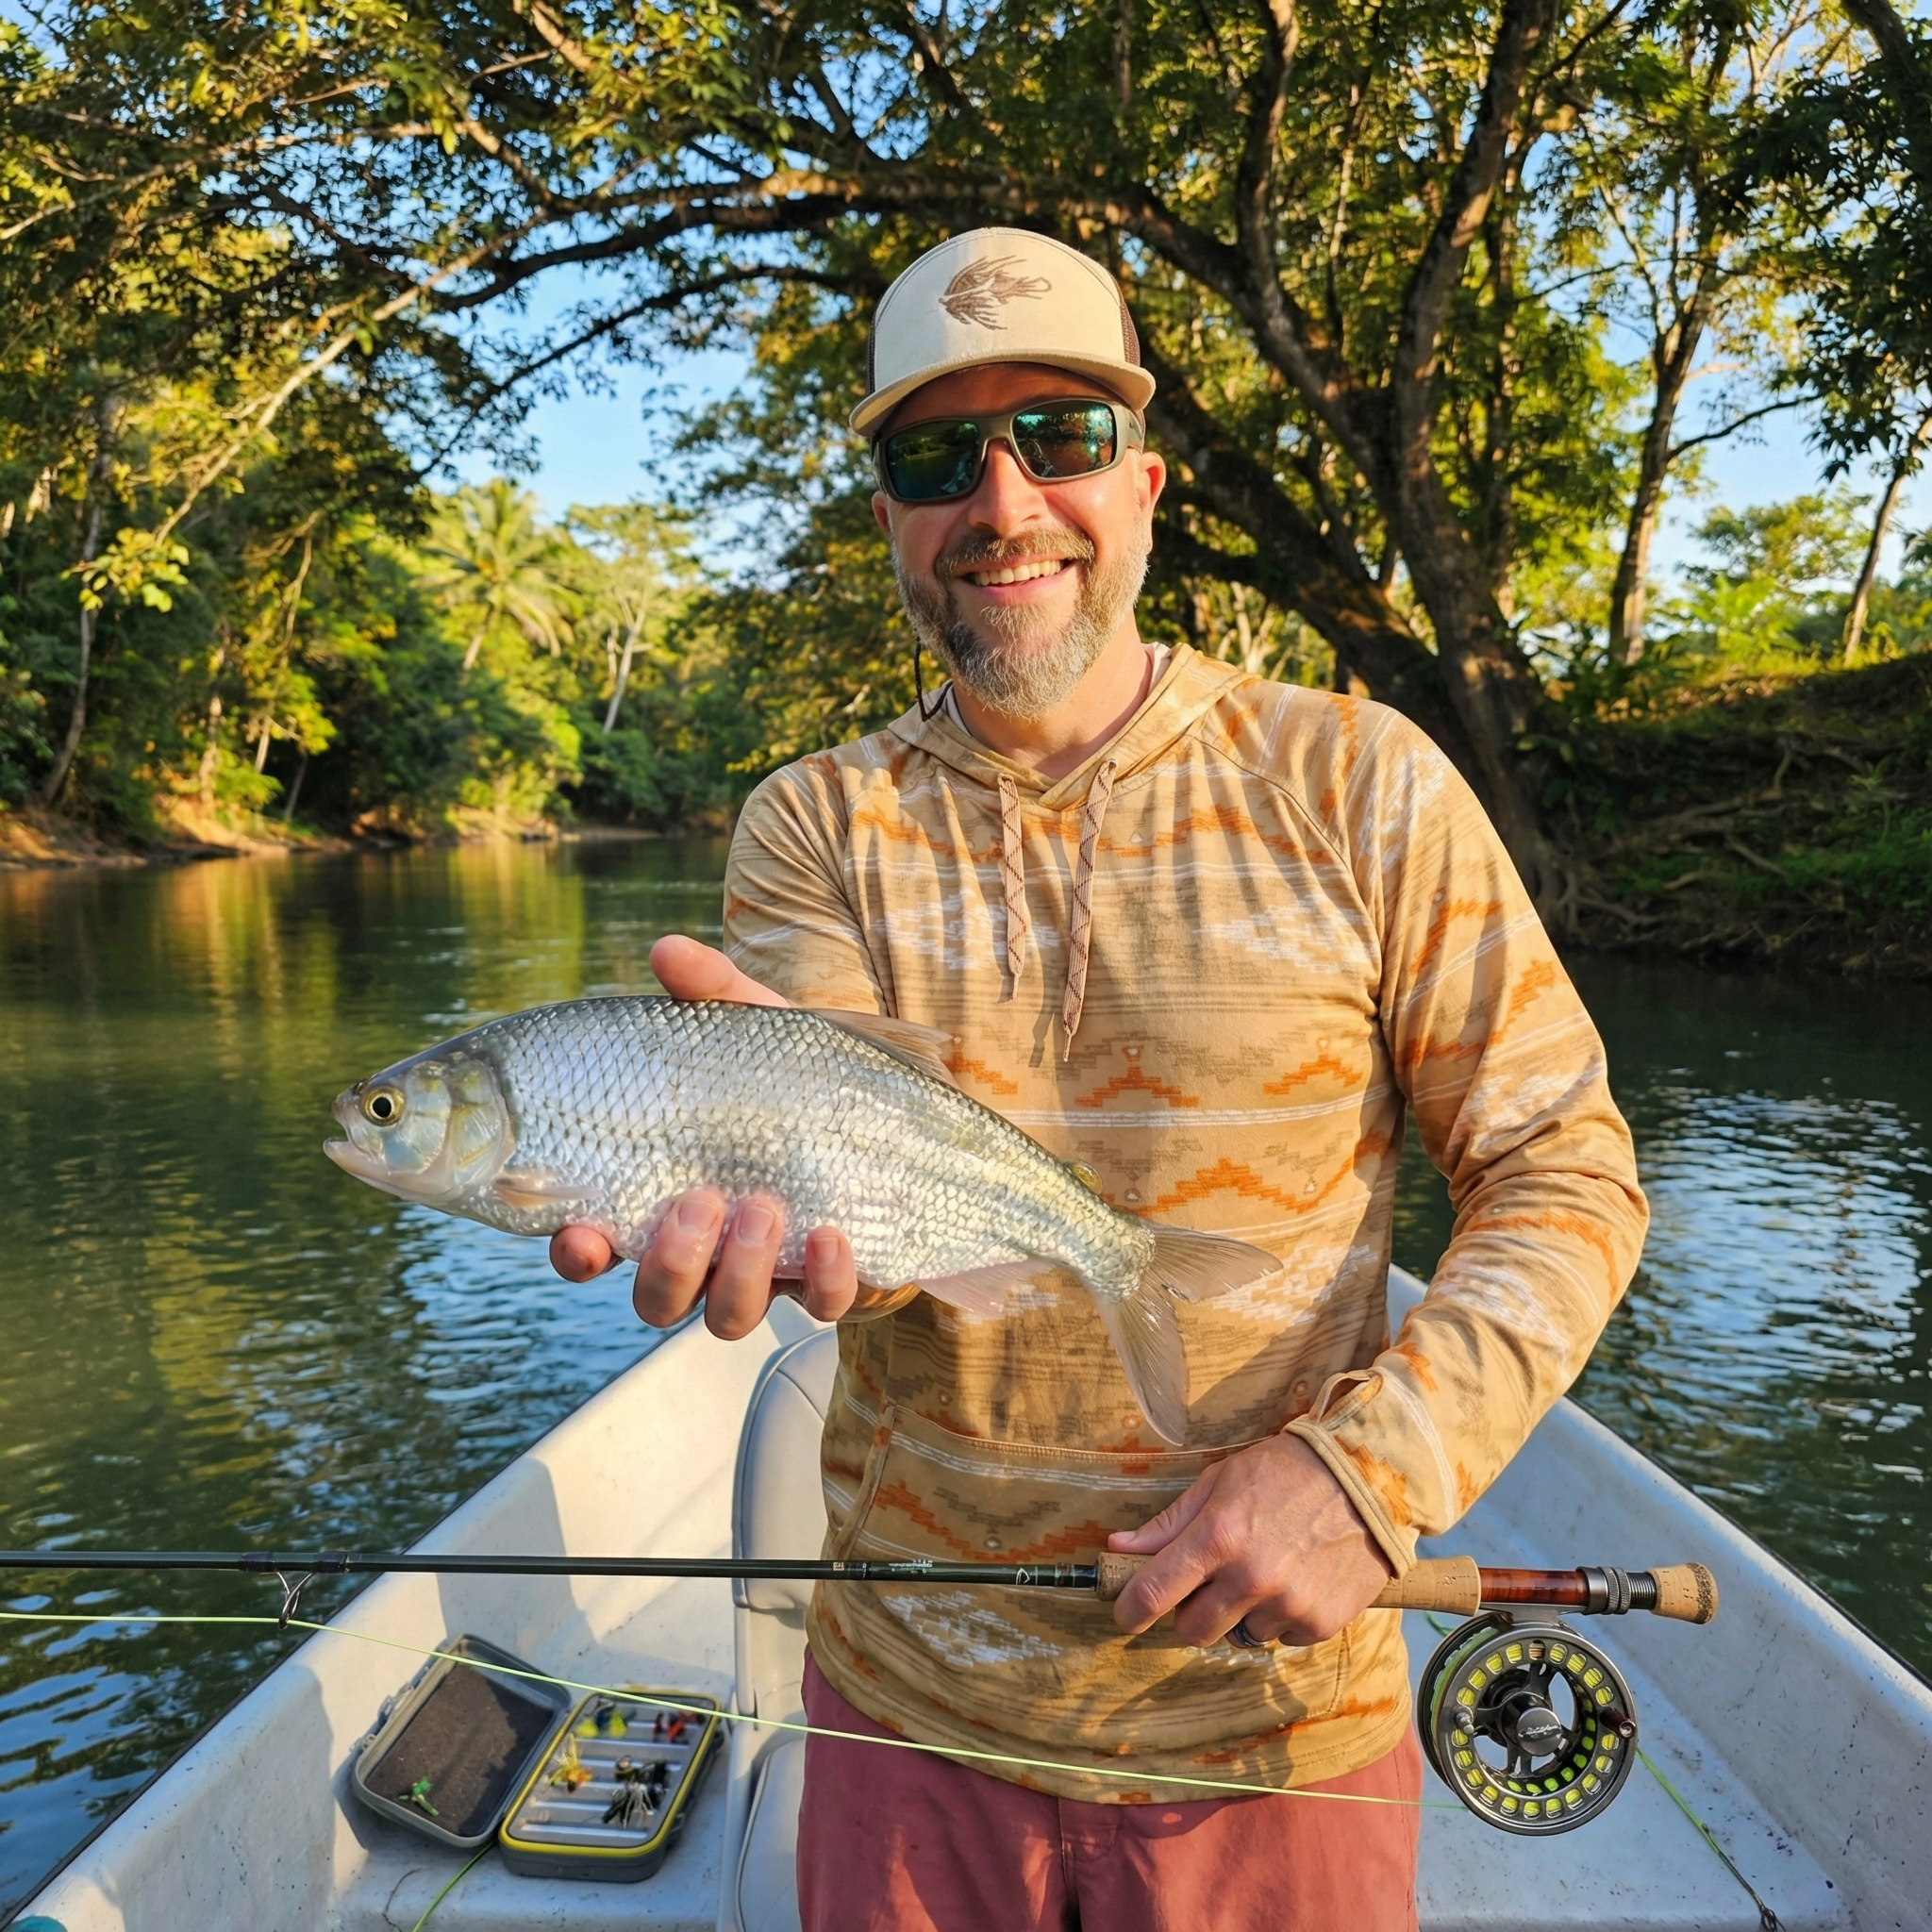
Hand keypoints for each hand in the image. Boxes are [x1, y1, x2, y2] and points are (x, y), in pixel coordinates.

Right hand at [546, 934, 859, 1334]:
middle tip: (702, 1200)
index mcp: (662, 1194)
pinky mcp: (828, 1282)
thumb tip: (666, 949)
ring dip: (737, 1270)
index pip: (593, 1243)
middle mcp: (704, 1251)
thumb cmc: (799, 1079)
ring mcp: (764, 1274)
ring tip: (764, 1205)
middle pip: (655, 1299)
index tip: (582, 1233)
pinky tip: (831, 1233)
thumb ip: (711, 993)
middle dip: (671, 1262)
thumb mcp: (758, 1029)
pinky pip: (820, 1306)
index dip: (576, 1252)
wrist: (898, 1119)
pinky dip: (824, 1278)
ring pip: (724, 1316)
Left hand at [1106, 1434, 1393, 1647]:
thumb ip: (1169, 1522)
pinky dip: (1280, 1618)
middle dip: (1190, 1613)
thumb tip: (1118, 1546)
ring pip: (1239, 1635)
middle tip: (1206, 1585)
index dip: (1131, 1609)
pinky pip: (1282, 1638)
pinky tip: (1295, 1581)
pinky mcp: (1322, 1622)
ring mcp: (1288, 1604)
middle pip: (1192, 1631)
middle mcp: (1250, 1578)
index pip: (1154, 1593)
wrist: (1366, 1476)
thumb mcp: (1220, 1481)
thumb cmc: (1285, 1470)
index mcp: (1217, 1537)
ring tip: (1263, 1571)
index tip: (1126, 1612)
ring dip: (1240, 1613)